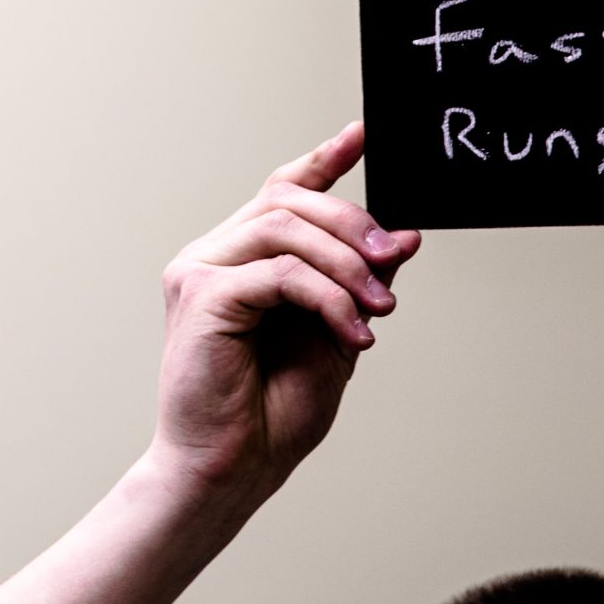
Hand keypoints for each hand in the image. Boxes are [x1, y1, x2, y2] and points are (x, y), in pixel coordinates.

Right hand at [148, 121, 418, 510]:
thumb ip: (359, 285)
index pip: (283, 191)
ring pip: (285, 227)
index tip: (367, 134)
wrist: (232, 469)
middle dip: (355, 224)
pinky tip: (352, 333)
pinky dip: (328, 298)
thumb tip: (402, 238)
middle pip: (290, 201)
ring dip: (347, 264)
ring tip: (380, 307)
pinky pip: (280, 272)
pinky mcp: (202, 295)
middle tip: (396, 260)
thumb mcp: (336, 336)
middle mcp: (215, 254)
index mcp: (243, 259)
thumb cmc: (271, 412)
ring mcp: (201, 270)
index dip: (325, 159)